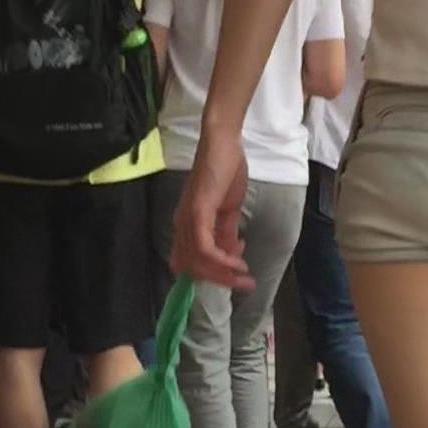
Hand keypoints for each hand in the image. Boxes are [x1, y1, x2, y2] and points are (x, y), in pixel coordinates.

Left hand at [170, 126, 251, 288]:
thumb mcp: (228, 209)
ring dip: (223, 274)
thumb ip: (227, 233)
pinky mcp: (197, 213)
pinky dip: (221, 260)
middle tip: (245, 283)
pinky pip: (204, 248)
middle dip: (220, 281)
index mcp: (187, 225)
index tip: (235, 276)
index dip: (210, 276)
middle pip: (192, 268)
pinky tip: (238, 262)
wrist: (224, 144)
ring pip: (197, 262)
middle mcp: (182, 226)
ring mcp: (187, 220)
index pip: (189, 262)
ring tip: (245, 276)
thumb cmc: (225, 171)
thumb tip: (231, 254)